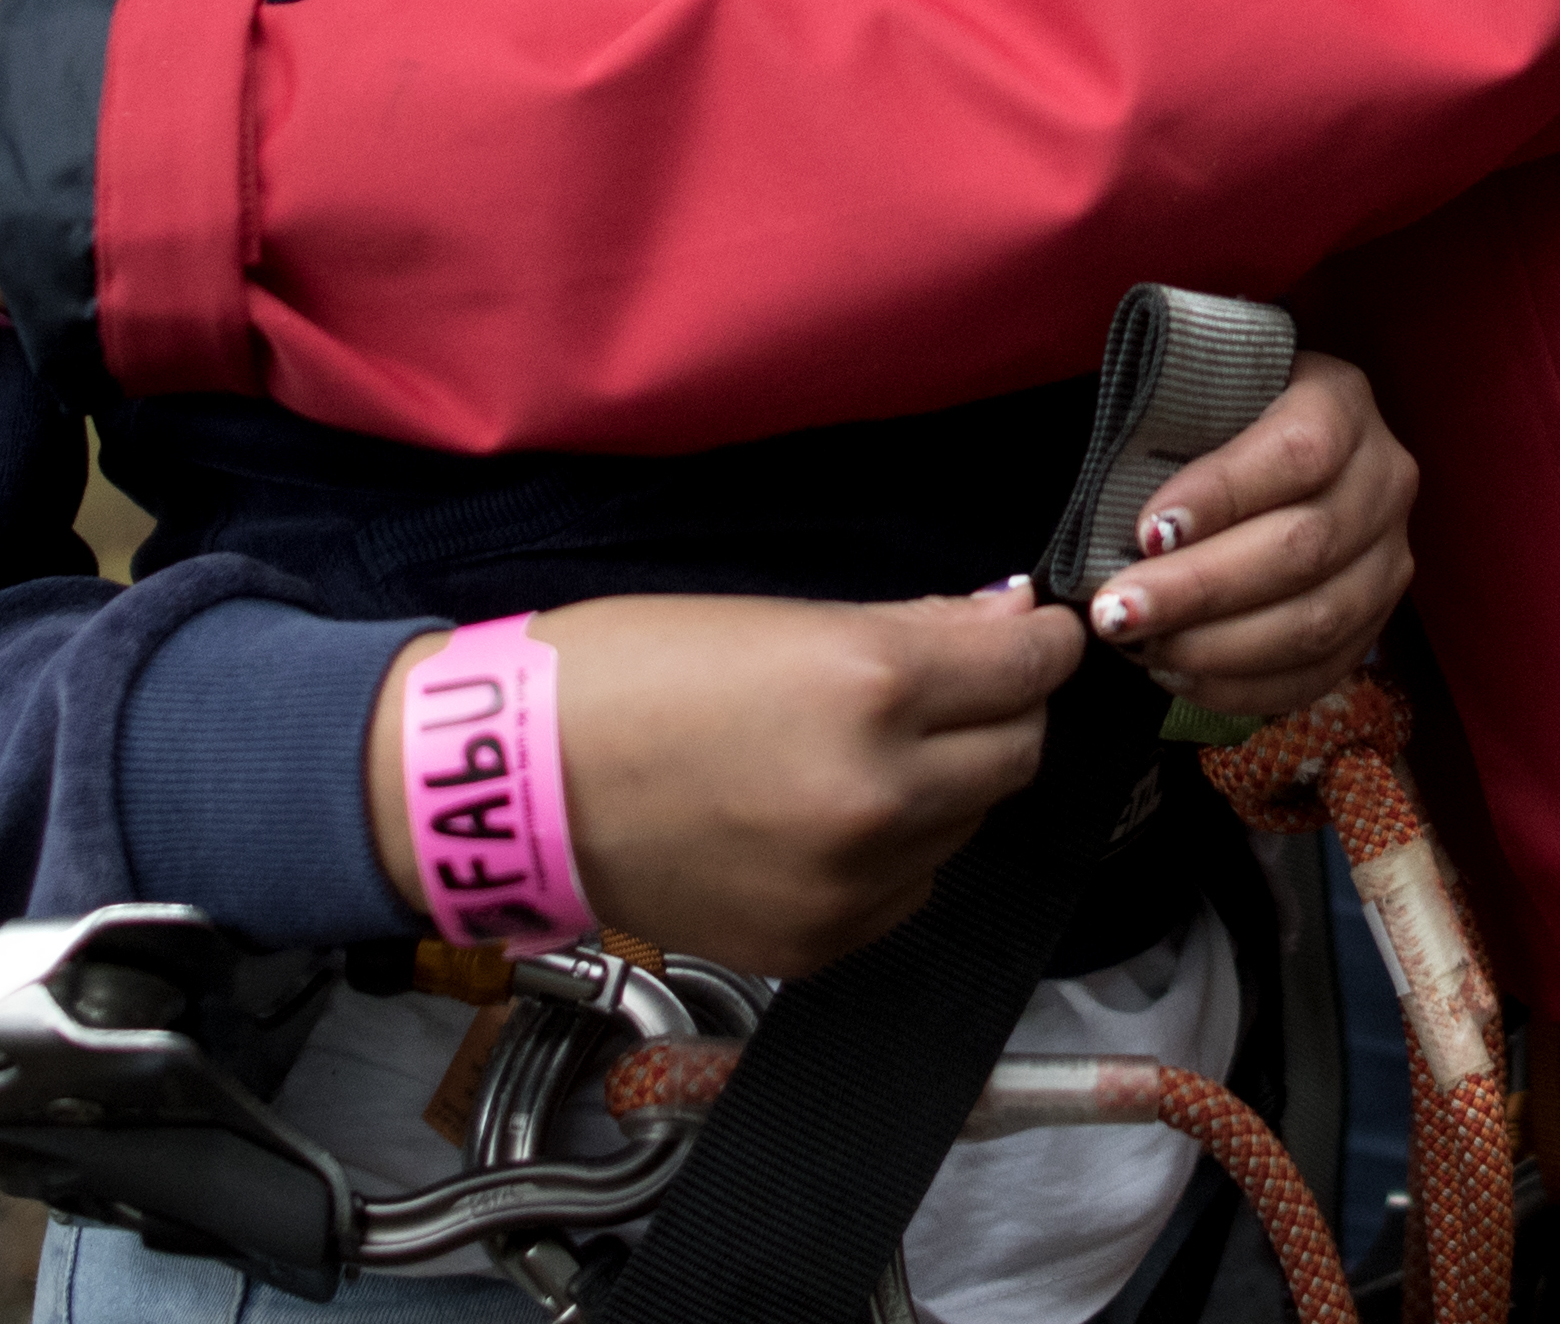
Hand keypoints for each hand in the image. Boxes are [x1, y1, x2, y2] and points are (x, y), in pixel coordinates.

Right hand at [367, 591, 1087, 977]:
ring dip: (946, 785)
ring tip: (869, 753)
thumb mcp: (778, 618)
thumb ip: (910, 630)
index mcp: (871, 683)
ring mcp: (853, 880)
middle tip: (962, 687)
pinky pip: (909, 888)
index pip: (1027, 666)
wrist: (517, 784)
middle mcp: (880, 791)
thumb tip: (1002, 622)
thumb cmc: (630, 671)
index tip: (1036, 632)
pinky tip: (830, 816)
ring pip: (965, 826)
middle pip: (1016, 753)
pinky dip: (895, 852)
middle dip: (1004, 711)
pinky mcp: (821, 942)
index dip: (1042, 641)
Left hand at [1082, 353, 1417, 716]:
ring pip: (1316, 621)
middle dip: (1200, 588)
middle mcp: (1383, 480)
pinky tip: (1177, 675)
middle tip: (1118, 611)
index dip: (1223, 493)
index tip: (1146, 531)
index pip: (1298, 450)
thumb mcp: (1196, 392)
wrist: (1265, 455)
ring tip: (1141, 647)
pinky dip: (1242, 685)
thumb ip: (1164, 426)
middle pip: (1305, 546)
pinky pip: (1317, 673)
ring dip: (1216, 647)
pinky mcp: (1375, 623)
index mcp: (1342, 402)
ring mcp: (1388, 559)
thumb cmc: (1212, 418)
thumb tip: (1121, 504)